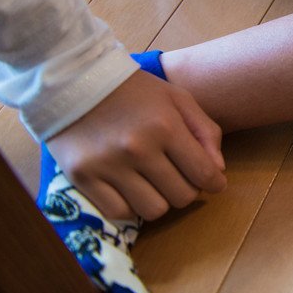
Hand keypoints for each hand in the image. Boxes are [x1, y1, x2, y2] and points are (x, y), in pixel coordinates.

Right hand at [46, 70, 226, 220]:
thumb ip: (205, 131)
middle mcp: (139, 149)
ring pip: (152, 210)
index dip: (214, 184)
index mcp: (166, 126)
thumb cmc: (134, 89)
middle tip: (179, 177)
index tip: (213, 184)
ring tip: (154, 184)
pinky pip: (118, 212)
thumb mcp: (177, 97)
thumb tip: (218, 172)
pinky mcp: (82, 178)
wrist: (74, 80)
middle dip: (187, 189)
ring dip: (159, 201)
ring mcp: (108, 165)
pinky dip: (130, 206)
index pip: (204, 173)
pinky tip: (130, 189)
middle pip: (181, 196)